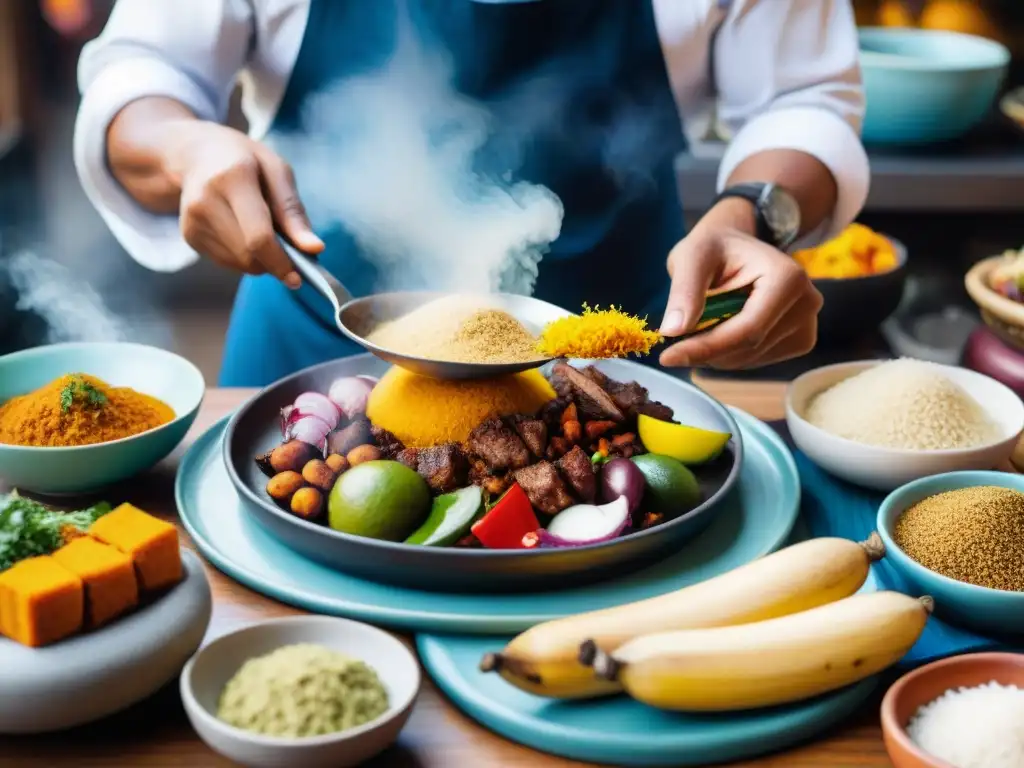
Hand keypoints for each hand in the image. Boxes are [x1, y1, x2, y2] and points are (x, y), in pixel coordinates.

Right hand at [164, 121, 323, 286]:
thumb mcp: (277, 171)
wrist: (195, 154)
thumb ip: (293, 211)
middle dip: (274, 261)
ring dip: (260, 259)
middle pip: (248, 255)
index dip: (280, 262)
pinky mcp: (189, 236)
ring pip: (239, 263)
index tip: (298, 278)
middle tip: (288, 247)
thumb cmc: (245, 160)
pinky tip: (242, 230)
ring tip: (261, 228)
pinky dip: (244, 256)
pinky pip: (227, 262)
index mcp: (232, 178)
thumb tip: (315, 248)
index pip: (258, 236)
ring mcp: (192, 221)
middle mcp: (205, 201)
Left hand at [658, 225, 822, 369]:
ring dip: (714, 353)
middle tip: (674, 339)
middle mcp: (807, 303)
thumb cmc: (714, 246)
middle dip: (705, 350)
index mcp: (788, 277)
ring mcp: (807, 324)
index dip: (705, 348)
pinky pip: (756, 361)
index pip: (747, 330)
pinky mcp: (800, 340)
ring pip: (749, 359)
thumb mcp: (692, 256)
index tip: (667, 357)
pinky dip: (728, 354)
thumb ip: (684, 290)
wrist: (736, 247)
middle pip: (748, 348)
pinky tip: (719, 329)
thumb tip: (673, 331)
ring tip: (699, 324)